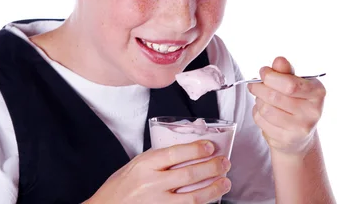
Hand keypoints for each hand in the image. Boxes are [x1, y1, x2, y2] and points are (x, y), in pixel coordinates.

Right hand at [85, 140, 231, 203]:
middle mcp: (151, 184)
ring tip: (225, 182)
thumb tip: (185, 152)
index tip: (210, 146)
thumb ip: (157, 159)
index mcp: (144, 165)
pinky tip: (210, 200)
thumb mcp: (134, 165)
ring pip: (193, 197)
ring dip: (213, 189)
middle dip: (212, 168)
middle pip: (189, 174)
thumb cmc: (119, 187)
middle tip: (224, 163)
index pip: (175, 153)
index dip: (196, 149)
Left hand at [248, 56, 325, 156]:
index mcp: (317, 92)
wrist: (299, 135)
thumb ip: (286, 72)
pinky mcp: (286, 139)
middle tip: (254, 84)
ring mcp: (300, 128)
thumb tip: (279, 60)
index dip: (270, 76)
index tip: (263, 72)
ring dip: (258, 101)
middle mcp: (312, 112)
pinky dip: (257, 113)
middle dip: (259, 87)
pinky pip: (261, 121)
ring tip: (262, 98)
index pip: (290, 84)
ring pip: (265, 109)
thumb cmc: (296, 102)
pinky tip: (264, 111)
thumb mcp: (295, 83)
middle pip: (274, 96)